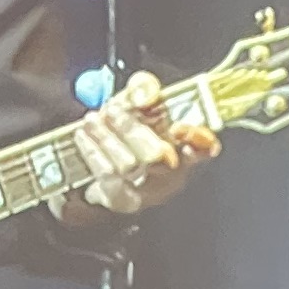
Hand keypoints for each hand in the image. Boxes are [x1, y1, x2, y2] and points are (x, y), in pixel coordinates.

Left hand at [58, 73, 219, 219]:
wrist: (102, 159)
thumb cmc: (129, 129)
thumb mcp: (138, 101)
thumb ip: (144, 88)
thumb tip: (144, 94)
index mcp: (186, 146)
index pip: (204, 146)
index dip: (197, 139)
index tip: (179, 127)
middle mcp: (173, 173)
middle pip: (160, 158)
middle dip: (133, 131)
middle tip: (113, 110)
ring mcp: (149, 192)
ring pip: (130, 166)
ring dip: (106, 138)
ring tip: (91, 120)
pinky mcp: (123, 200)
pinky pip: (108, 178)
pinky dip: (93, 153)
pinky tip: (84, 137)